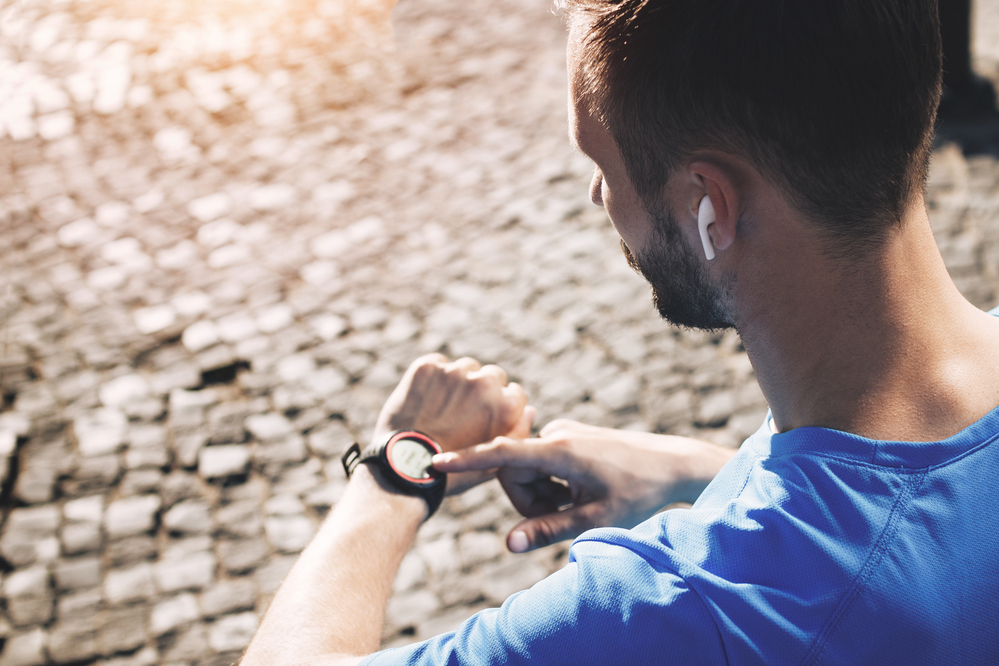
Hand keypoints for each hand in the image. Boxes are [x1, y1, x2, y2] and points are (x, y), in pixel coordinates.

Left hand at [373, 354, 529, 494]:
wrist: (405, 469)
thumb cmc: (453, 473)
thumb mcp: (495, 464)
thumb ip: (518, 433)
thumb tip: (529, 410)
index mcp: (508, 405)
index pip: (514, 392)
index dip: (500, 407)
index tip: (484, 419)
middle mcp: (486, 382)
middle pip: (492, 376)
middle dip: (481, 391)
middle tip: (462, 414)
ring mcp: (455, 371)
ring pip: (464, 368)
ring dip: (458, 382)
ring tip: (442, 409)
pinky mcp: (428, 367)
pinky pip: (437, 364)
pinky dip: (433, 378)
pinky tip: (426, 400)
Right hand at [433, 419, 736, 551]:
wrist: (673, 463)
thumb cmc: (639, 492)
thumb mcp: (595, 518)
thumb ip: (549, 530)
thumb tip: (508, 544)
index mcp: (560, 450)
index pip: (501, 455)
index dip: (467, 461)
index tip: (435, 461)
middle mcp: (557, 434)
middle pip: (512, 473)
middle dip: (527, 500)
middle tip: (564, 515)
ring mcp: (563, 433)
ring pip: (527, 471)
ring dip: (543, 494)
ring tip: (579, 503)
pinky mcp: (568, 436)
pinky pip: (542, 464)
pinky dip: (552, 484)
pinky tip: (582, 491)